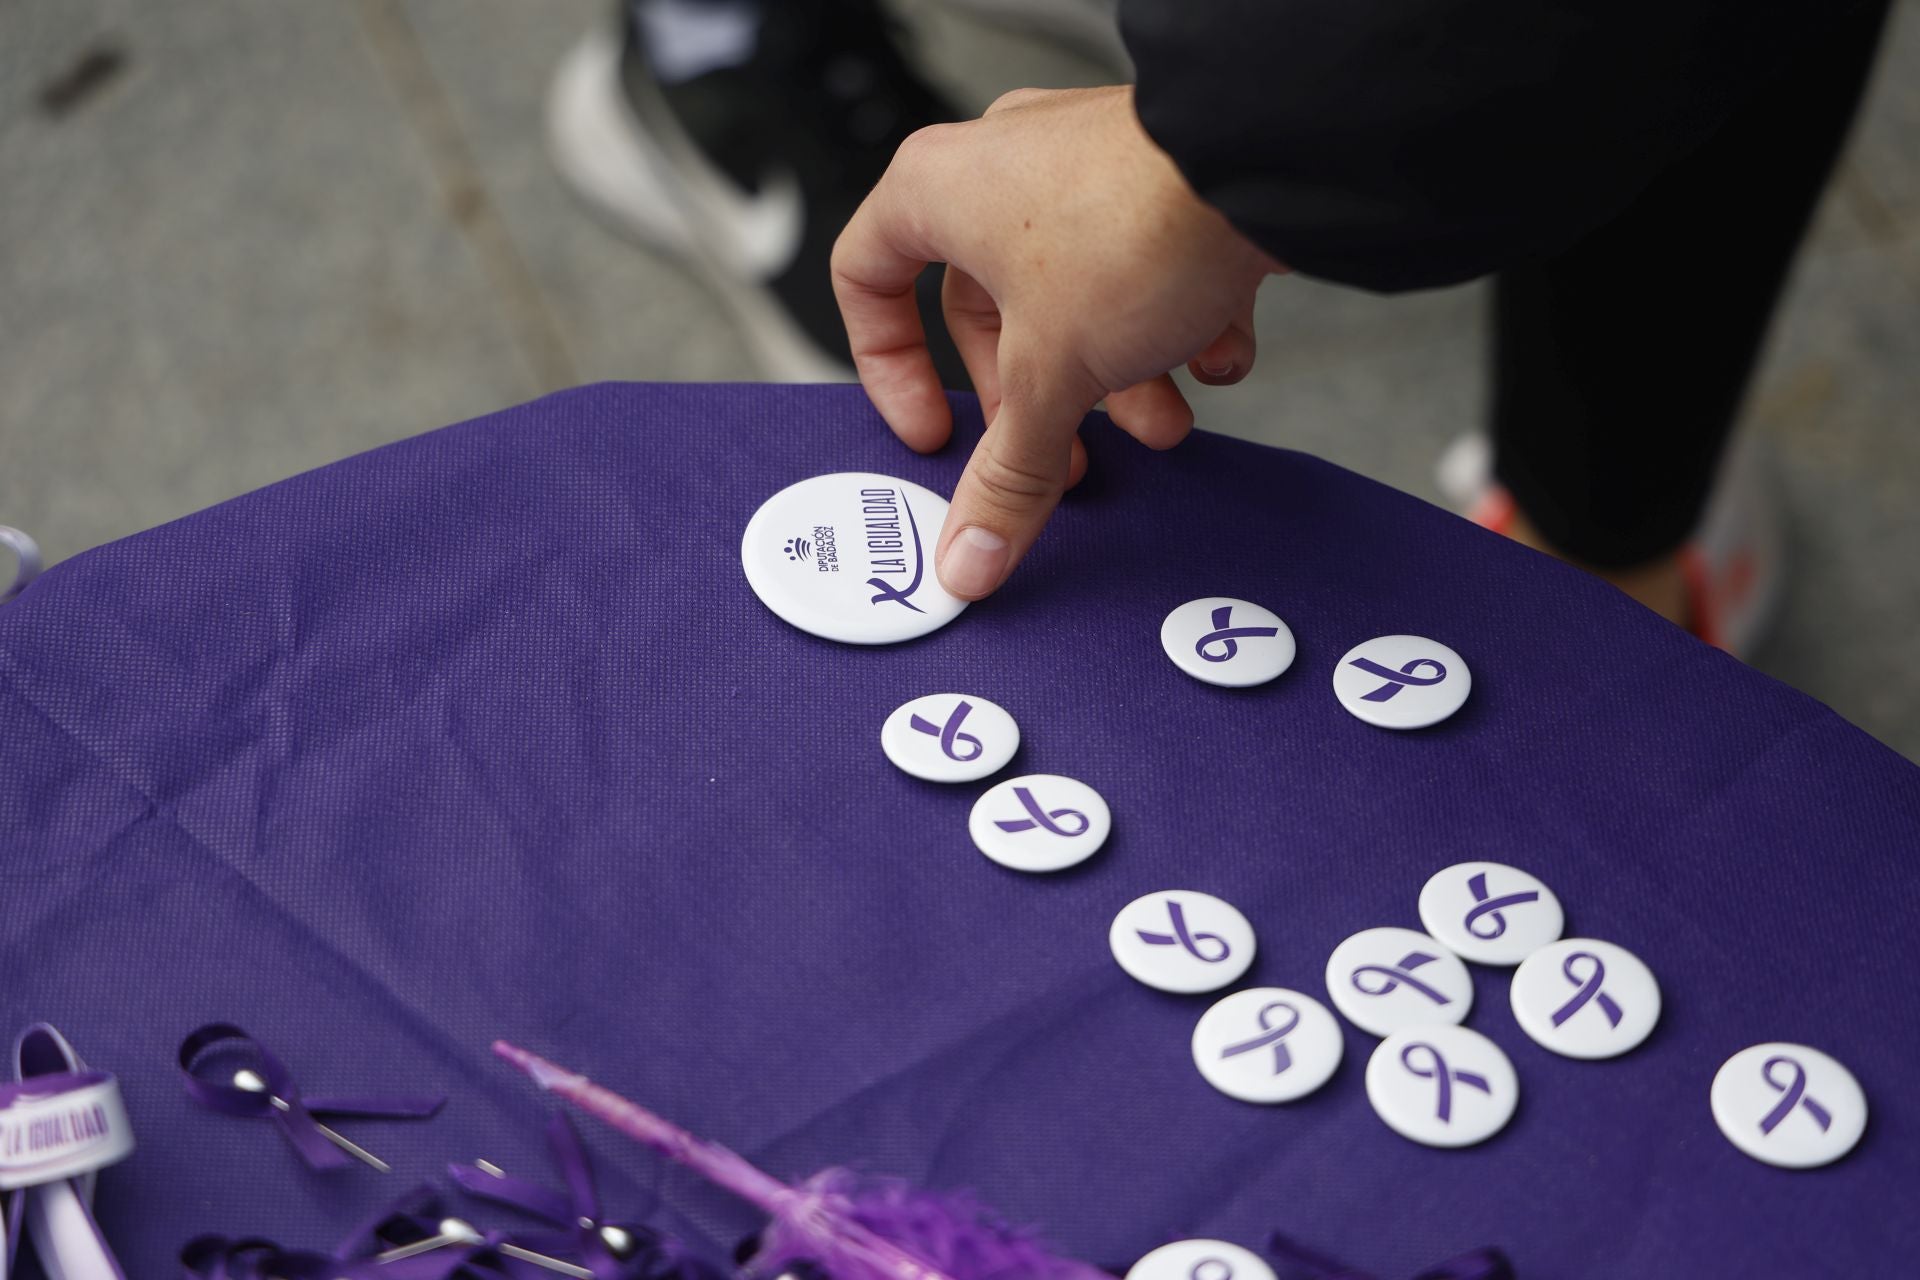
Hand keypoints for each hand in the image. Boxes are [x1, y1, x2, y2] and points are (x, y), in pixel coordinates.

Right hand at [832, 85, 1281, 599]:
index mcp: (938, 191)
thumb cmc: (1136, 221)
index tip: (933, 429)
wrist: (1269, 160)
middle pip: (987, 312)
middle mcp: (1004, 169)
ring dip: (1119, 379)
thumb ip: (1007, 473)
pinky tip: (1215, 357)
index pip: (866, 279)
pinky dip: (1176, 326)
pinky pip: (1144, 268)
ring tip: (1162, 424)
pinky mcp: (1159, 182)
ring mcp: (1083, 170)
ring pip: (1075, 300)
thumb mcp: (1052, 377)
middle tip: (1066, 458)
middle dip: (1039, 400)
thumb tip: (970, 553)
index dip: (889, 370)